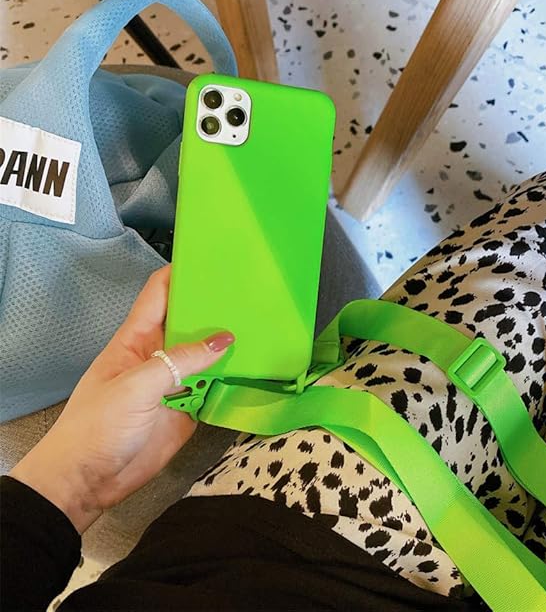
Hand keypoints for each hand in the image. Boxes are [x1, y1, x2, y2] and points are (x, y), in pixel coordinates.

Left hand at [10, 266, 233, 533]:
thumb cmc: (100, 423)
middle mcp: (160, 354)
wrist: (89, 479)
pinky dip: (233, 379)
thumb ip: (180, 361)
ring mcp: (176, 382)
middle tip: (254, 292)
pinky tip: (258, 367)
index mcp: (138, 337)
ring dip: (230, 345)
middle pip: (191, 322)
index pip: (160, 293)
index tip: (213, 257)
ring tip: (266, 324)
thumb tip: (225, 340)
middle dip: (217, 308)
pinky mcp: (189, 409)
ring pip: (207, 356)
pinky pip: (215, 388)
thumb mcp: (137, 385)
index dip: (182, 273)